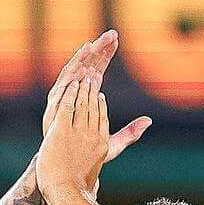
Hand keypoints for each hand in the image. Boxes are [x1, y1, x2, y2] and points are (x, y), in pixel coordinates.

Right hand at [34, 30, 151, 198]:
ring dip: (85, 57)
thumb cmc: (83, 158)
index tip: (117, 39)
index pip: (98, 70)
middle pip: (88, 66)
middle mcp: (74, 95)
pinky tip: (82, 61)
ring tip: (95, 43)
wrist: (62, 170)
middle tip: (112, 34)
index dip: (106, 55)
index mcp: (87, 99)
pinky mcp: (54, 105)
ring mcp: (63, 98)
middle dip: (99, 50)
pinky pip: (63, 84)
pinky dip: (71, 72)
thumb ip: (129, 133)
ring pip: (75, 72)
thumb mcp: (110, 144)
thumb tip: (149, 122)